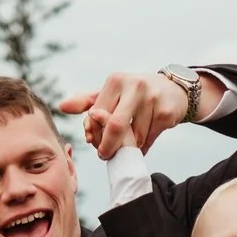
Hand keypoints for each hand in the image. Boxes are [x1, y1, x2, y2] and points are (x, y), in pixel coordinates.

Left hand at [59, 70, 189, 154]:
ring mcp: (151, 99)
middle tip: (104, 155)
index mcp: (116, 81)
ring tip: (127, 146)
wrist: (174, 91)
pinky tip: (142, 142)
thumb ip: (87, 101)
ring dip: (127, 148)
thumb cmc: (135, 94)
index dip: (94, 132)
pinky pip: (148, 140)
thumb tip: (62, 107)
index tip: (93, 142)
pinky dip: (142, 147)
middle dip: (108, 146)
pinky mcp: (165, 112)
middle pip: (115, 127)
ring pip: (133, 137)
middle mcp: (134, 86)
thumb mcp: (112, 93)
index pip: (97, 114)